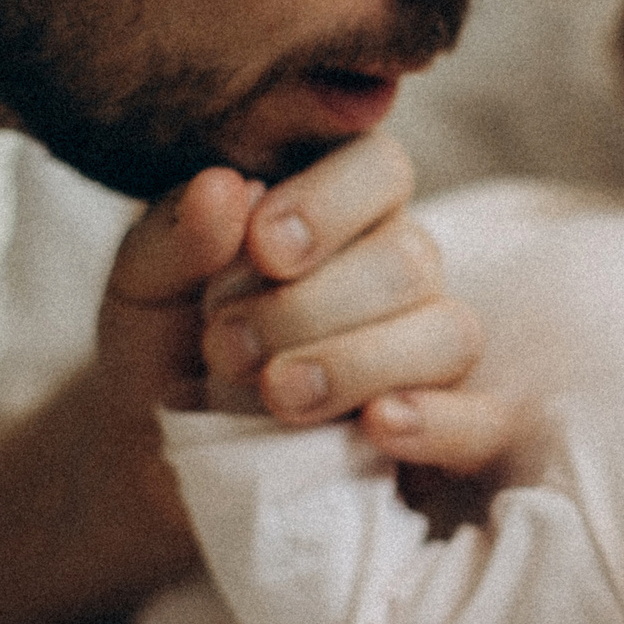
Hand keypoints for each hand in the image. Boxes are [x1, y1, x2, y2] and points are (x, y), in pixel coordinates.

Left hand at [186, 132, 514, 473]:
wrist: (162, 455)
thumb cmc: (167, 345)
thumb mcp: (141, 284)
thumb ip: (174, 234)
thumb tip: (224, 189)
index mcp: (342, 209)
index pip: (379, 167)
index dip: (330, 203)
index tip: (262, 249)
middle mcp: (400, 268)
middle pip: (408, 259)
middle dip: (309, 307)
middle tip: (226, 347)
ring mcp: (429, 349)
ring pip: (446, 333)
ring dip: (355, 364)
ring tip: (275, 394)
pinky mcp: (447, 430)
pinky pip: (482, 420)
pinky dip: (439, 422)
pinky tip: (378, 425)